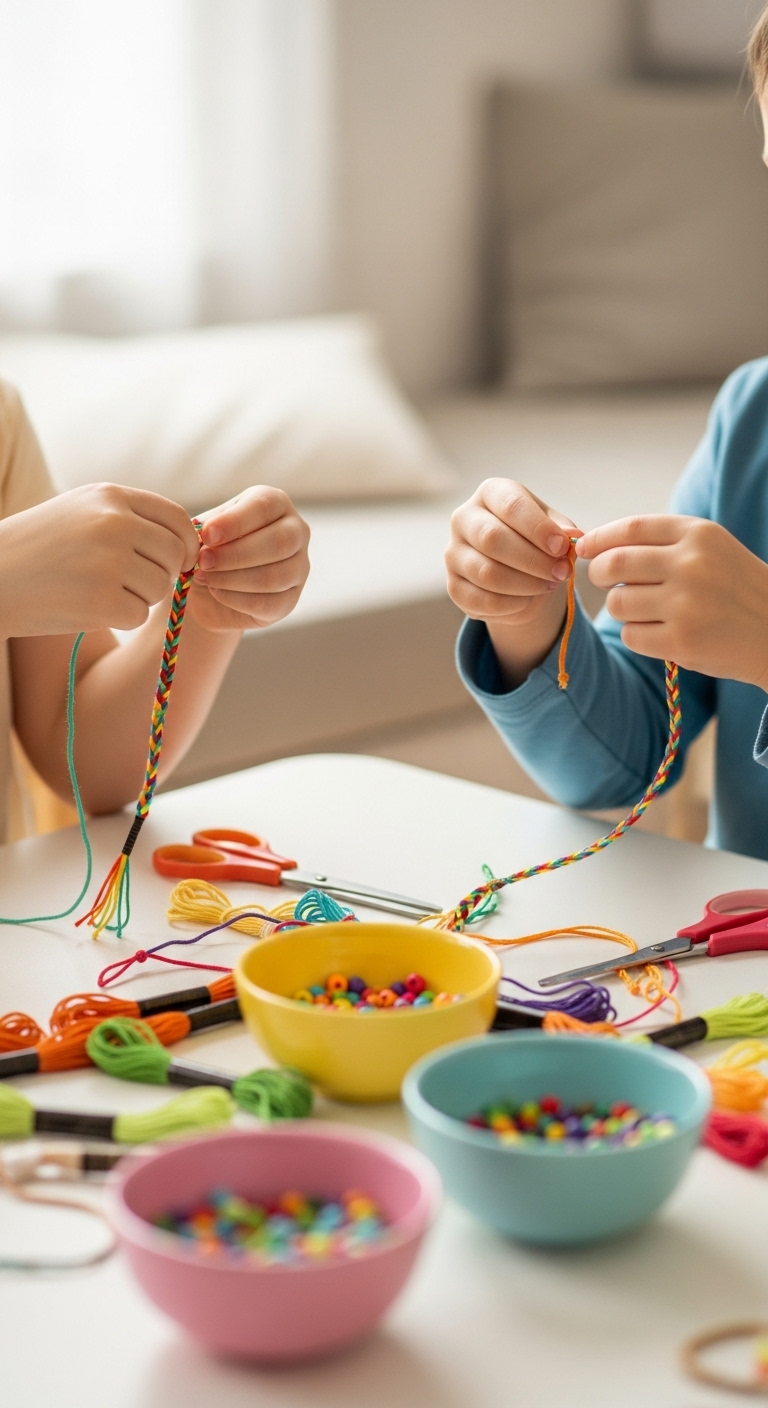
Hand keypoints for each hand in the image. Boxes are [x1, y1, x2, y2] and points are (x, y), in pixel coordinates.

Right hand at [0, 482, 198, 636]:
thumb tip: (189, 544)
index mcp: (110, 497)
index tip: (182, 560)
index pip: (177, 518)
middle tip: (132, 582)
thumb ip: (130, 518)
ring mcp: (109, 561)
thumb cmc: (39, 548)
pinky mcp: (102, 600)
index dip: (187, 543)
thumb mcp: (81, 511)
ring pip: (160, 587)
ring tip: (98, 589)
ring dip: (139, 596)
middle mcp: (114, 523)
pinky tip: (88, 606)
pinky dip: (120, 617)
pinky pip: (139, 615)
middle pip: (175, 555)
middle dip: (163, 574)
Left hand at [190, 487, 309, 632]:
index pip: (265, 507)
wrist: (209, 588)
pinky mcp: (290, 600)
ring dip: (233, 579)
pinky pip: (269, 603)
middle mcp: (296, 532)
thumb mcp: (206, 530)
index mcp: (276, 504)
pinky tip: (216, 592)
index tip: (207, 535)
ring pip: (275, 576)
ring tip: (204, 577)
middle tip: (203, 561)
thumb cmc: (211, 547)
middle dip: (235, 554)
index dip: (235, 522)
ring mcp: (299, 568)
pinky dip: (237, 599)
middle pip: (279, 542)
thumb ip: (206, 528)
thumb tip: (205, 535)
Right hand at [445, 478, 580, 685]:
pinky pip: (482, 600)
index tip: (562, 547)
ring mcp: (453, 553)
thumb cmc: (536, 541)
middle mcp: (464, 518)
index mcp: (490, 493)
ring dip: (525, 584)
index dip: (539, 528)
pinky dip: (511, 604)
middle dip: (533, 560)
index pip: (511, 505)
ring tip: (548, 585)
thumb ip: (562, 530)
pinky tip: (528, 599)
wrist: (517, 572)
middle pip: (492, 538)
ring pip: (487, 573)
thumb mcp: (553, 529)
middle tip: (561, 572)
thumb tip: (572, 536)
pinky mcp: (453, 586)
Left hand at [577, 515, 767, 686]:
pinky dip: (637, 635)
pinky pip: (631, 635)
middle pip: (613, 564)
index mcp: (698, 535)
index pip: (630, 529)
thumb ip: (662, 542)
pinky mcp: (681, 641)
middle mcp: (691, 565)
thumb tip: (596, 546)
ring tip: (646, 611)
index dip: (599, 538)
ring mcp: (686, 605)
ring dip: (622, 609)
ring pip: (618, 603)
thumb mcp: (711, 548)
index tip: (583, 547)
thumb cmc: (735, 588)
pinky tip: (660, 633)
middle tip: (605, 581)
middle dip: (598, 573)